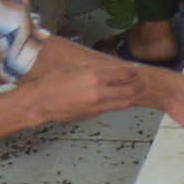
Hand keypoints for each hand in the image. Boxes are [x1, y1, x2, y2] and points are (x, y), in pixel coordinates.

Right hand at [15, 55, 143, 124]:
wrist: (41, 101)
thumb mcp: (77, 68)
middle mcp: (98, 92)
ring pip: (123, 102)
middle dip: (138, 85)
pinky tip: (118, 98)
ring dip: (131, 97)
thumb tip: (111, 71)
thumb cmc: (54, 81)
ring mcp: (96, 105)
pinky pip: (109, 108)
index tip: (136, 69)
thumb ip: (96, 70)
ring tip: (136, 91)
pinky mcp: (92, 114)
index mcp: (94, 76)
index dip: (133, 71)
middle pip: (128, 90)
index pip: (123, 73)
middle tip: (142, 81)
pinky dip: (116, 103)